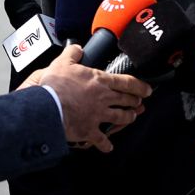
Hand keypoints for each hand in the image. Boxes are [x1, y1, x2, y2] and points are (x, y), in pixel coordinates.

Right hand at [33, 45, 151, 152]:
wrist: (47, 107)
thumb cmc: (55, 86)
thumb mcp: (63, 62)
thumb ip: (72, 53)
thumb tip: (76, 48)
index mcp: (100, 81)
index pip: (126, 82)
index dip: (140, 86)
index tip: (146, 89)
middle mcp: (103, 98)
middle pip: (126, 100)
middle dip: (135, 101)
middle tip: (140, 102)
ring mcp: (98, 115)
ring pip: (120, 117)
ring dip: (128, 118)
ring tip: (131, 117)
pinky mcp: (90, 130)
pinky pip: (102, 140)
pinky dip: (106, 144)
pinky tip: (109, 147)